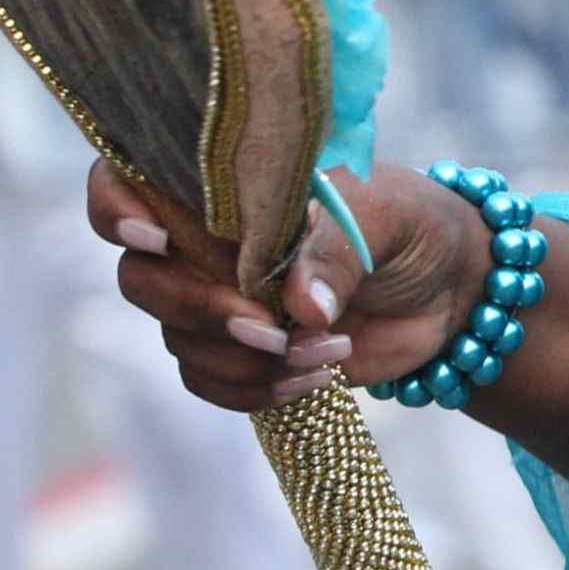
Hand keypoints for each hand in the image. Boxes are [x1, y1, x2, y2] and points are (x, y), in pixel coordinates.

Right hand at [91, 160, 492, 413]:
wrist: (450, 290)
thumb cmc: (414, 225)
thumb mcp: (388, 220)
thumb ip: (337, 253)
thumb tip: (300, 307)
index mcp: (231, 183)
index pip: (130, 179)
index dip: (118, 208)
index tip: (155, 239)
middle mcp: (208, 239)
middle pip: (141, 277)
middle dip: (199, 309)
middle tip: (269, 326)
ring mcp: (218, 298)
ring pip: (176, 338)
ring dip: (243, 359)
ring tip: (326, 349)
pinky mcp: (240, 351)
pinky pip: (207, 381)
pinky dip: (254, 390)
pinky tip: (315, 377)